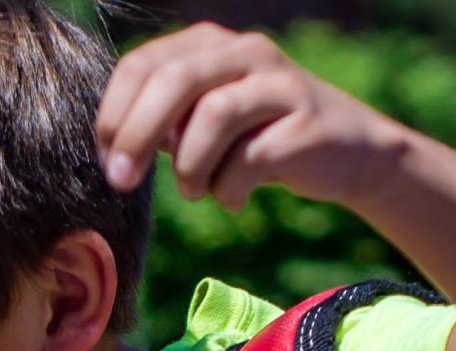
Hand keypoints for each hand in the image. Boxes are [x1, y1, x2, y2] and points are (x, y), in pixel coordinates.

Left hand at [94, 23, 402, 211]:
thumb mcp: (203, 122)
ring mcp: (280, 83)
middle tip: (121, 180)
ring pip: (212, 115)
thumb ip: (162, 122)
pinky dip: (228, 189)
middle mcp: (245, 51)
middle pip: (174, 79)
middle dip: (137, 135)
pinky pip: (248, 159)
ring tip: (195, 191)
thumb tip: (110, 148)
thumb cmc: (258, 140)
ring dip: (190, 167)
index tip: (106, 160)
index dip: (114, 114)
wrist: (349, 153)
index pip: (142, 65)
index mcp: (210, 45)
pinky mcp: (306, 123)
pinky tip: (235, 199)